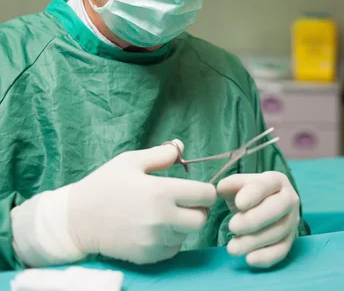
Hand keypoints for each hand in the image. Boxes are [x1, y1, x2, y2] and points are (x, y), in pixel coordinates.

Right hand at [68, 141, 216, 264]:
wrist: (77, 219)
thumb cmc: (105, 184)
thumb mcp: (131, 161)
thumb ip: (161, 154)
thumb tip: (181, 147)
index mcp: (161, 192)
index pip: (205, 195)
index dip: (205, 190)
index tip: (197, 188)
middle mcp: (162, 219)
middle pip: (201, 219)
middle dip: (198, 209)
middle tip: (185, 202)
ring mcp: (155, 241)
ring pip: (187, 235)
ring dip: (183, 224)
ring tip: (165, 213)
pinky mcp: (148, 257)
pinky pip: (173, 249)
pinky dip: (171, 239)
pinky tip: (155, 228)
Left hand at [217, 172, 298, 267]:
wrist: (263, 206)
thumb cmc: (248, 194)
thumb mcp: (239, 185)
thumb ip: (231, 184)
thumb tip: (220, 188)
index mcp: (276, 180)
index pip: (266, 185)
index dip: (252, 195)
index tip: (238, 204)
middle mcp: (289, 199)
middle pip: (276, 209)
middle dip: (253, 220)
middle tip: (232, 227)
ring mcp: (292, 221)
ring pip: (278, 232)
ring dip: (254, 242)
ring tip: (232, 248)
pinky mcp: (290, 240)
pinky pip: (281, 251)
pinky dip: (266, 257)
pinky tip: (249, 259)